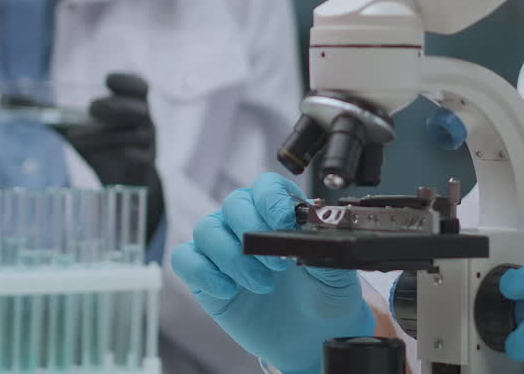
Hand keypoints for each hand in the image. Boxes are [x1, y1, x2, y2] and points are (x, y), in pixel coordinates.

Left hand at [53, 73, 162, 236]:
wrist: (122, 183)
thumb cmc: (99, 145)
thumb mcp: (74, 126)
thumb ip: (47, 112)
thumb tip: (4, 100)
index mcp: (131, 106)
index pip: (139, 86)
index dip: (126, 81)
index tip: (105, 80)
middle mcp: (144, 123)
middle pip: (139, 108)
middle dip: (115, 106)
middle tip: (91, 108)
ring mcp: (147, 145)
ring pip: (134, 134)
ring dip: (102, 134)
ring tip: (75, 137)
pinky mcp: (144, 166)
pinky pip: (137, 157)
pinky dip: (118, 154)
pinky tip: (99, 156)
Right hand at [171, 173, 374, 373]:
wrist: (314, 336)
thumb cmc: (327, 295)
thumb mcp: (338, 271)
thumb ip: (326, 245)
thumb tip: (318, 226)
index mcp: (282, 212)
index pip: (266, 186)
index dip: (270, 199)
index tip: (282, 222)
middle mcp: (249, 223)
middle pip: (233, 204)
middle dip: (250, 231)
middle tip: (276, 264)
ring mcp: (225, 249)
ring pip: (206, 230)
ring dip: (232, 257)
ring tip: (262, 285)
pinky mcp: (206, 276)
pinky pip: (185, 259)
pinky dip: (203, 272)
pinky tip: (229, 290)